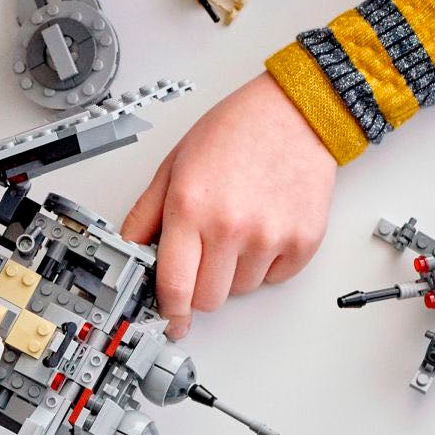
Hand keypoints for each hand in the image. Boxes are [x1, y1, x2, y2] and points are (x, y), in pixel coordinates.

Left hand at [119, 72, 334, 338]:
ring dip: (233, 271)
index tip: (169, 320)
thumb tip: (130, 249)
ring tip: (236, 227)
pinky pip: (275, 278)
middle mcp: (230, 226)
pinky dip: (266, 263)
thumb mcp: (174, 165)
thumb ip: (147, 212)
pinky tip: (262, 227)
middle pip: (207, 298)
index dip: (168, 311)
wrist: (293, 114)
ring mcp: (269, 237)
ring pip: (240, 290)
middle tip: (203, 255)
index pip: (174, 285)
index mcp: (190, 207)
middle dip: (199, 286)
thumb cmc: (234, 132)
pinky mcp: (303, 242)